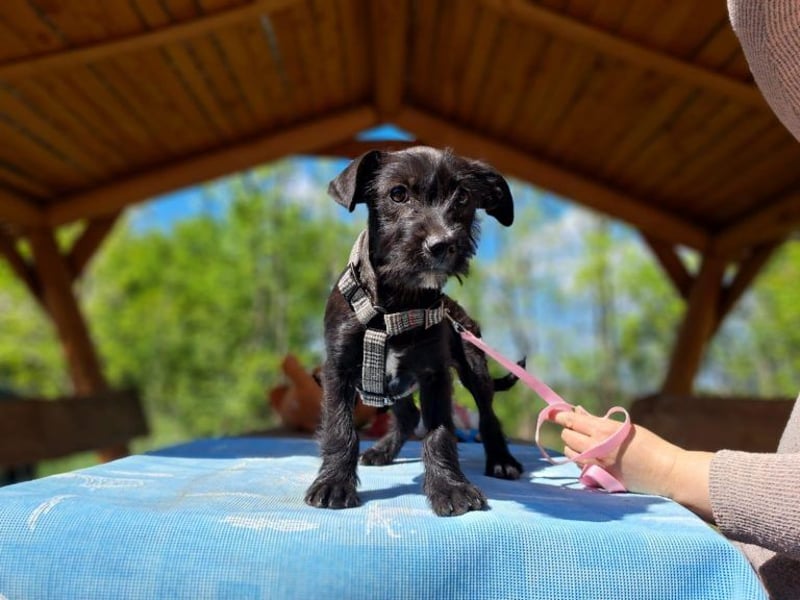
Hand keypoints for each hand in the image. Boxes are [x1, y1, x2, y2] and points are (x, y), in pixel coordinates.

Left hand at [553, 408, 677, 496]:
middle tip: (578, 429)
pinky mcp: (600, 478)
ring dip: (573, 446)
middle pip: (567, 435)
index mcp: (603, 429)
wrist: (667, 471)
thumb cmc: (649, 445)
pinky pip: (579, 466)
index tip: (552, 413)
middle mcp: (596, 446)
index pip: (571, 420)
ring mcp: (597, 464)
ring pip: (570, 452)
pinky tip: (592, 458)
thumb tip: (578, 412)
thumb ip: (599, 421)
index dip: (559, 415)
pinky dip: (580, 460)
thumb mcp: (624, 428)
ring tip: (586, 444)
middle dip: (569, 430)